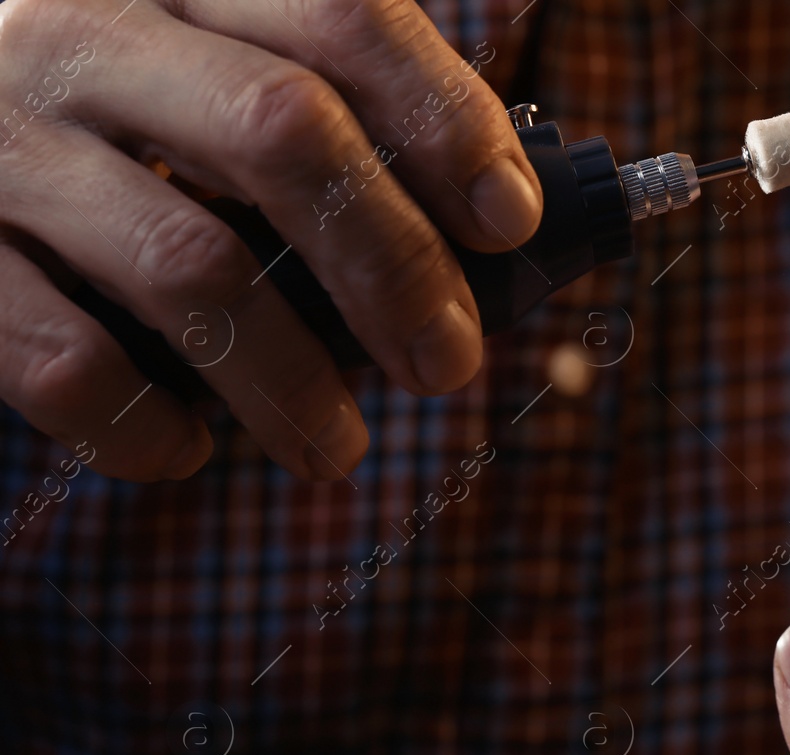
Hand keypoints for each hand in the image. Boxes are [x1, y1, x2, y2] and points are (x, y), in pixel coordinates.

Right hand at [0, 0, 542, 479]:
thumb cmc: (93, 134)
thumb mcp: (195, 80)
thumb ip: (314, 129)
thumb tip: (481, 243)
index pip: (341, 17)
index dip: (446, 122)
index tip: (511, 222)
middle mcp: (81, 32)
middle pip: (285, 133)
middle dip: (395, 266)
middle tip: (447, 363)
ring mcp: (0, 137)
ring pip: (192, 265)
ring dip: (294, 382)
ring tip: (337, 449)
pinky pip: (69, 360)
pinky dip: (148, 426)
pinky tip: (187, 450)